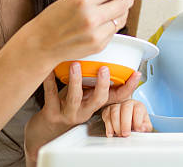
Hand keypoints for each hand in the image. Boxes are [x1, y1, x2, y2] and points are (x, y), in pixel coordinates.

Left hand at [23, 62, 141, 160]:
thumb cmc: (67, 106)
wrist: (46, 129)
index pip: (117, 97)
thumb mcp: (85, 95)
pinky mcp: (51, 113)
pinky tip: (50, 69)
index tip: (136, 74)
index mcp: (95, 104)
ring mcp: (68, 113)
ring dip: (76, 81)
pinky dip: (49, 81)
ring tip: (76, 65)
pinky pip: (51, 95)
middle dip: (103, 85)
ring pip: (74, 98)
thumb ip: (94, 81)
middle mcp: (84, 110)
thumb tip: (104, 54)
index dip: (129, 87)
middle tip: (105, 69)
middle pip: (99, 100)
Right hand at [24, 0, 139, 65]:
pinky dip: (111, 25)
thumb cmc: (57, 16)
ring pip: (122, 17)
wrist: (42, 42)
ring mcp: (95, 32)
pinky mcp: (99, 45)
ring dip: (120, 11)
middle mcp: (90, 15)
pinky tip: (98, 24)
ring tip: (106, 10)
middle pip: (124, 2)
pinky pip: (115, 30)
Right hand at [101, 99, 152, 136]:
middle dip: (125, 123)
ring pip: (114, 112)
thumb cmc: (136, 121)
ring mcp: (116, 105)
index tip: (137, 130)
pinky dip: (108, 126)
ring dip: (116, 125)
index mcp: (138, 105)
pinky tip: (111, 134)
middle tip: (126, 134)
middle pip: (126, 109)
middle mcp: (127, 103)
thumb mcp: (144, 124)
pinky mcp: (107, 110)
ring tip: (119, 135)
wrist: (127, 118)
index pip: (138, 110)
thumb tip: (143, 128)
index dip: (137, 121)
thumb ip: (145, 127)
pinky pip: (106, 116)